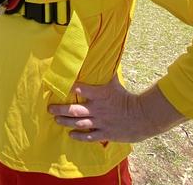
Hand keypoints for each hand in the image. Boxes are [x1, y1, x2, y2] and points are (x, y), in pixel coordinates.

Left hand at [47, 76, 185, 142]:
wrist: (143, 115)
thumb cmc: (127, 97)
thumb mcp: (114, 82)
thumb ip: (105, 73)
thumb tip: (101, 56)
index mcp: (99, 94)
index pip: (80, 89)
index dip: (67, 88)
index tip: (55, 87)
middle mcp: (97, 109)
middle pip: (74, 110)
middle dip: (60, 109)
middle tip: (50, 109)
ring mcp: (100, 122)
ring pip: (79, 123)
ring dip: (65, 122)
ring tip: (56, 120)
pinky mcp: (105, 133)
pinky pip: (89, 136)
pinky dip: (79, 136)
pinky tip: (71, 135)